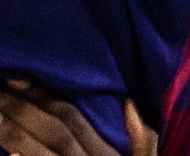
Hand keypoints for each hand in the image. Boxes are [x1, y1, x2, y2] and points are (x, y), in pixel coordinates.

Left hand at [0, 85, 149, 155]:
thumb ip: (139, 133)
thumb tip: (126, 100)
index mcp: (104, 153)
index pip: (70, 117)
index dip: (44, 95)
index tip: (17, 77)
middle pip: (51, 129)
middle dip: (20, 107)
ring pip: (35, 149)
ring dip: (9, 130)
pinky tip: (3, 151)